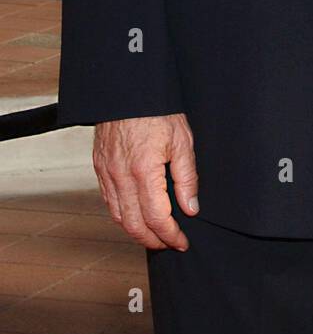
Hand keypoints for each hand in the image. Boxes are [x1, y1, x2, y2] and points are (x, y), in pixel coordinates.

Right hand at [93, 114, 198, 250]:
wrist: (128, 90)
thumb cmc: (156, 111)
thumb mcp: (183, 141)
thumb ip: (187, 178)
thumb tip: (190, 207)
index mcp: (144, 172)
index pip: (157, 218)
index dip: (171, 236)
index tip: (182, 242)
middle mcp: (121, 177)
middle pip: (134, 225)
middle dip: (154, 240)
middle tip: (170, 243)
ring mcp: (107, 173)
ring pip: (118, 217)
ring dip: (136, 231)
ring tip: (155, 234)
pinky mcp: (99, 167)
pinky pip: (109, 201)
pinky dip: (122, 215)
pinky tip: (135, 214)